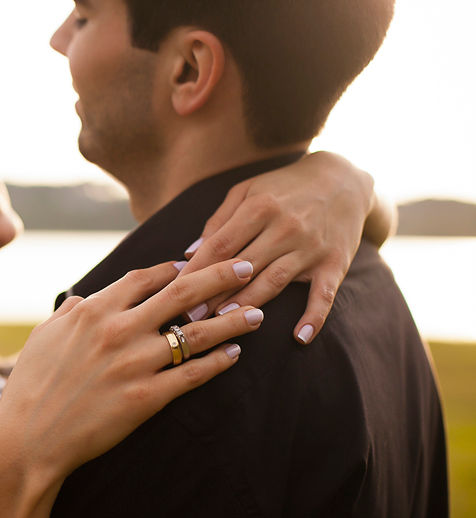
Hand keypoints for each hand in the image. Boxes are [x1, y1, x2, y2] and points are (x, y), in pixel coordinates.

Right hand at [0, 259, 263, 485]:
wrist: (30, 438)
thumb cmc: (31, 386)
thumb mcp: (43, 337)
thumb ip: (69, 312)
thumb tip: (85, 297)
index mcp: (93, 311)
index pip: (144, 278)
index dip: (172, 268)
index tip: (192, 264)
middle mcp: (118, 330)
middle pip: (182, 293)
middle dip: (219, 276)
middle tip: (246, 268)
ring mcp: (135, 363)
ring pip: (196, 334)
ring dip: (231, 320)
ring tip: (256, 313)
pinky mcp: (146, 398)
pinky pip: (192, 375)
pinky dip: (218, 363)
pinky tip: (235, 355)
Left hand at [179, 151, 373, 344]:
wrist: (343, 179)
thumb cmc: (283, 187)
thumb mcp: (248, 191)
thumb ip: (219, 220)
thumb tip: (191, 252)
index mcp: (259, 207)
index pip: (220, 245)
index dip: (195, 270)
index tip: (175, 292)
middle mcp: (285, 227)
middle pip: (242, 267)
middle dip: (213, 294)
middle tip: (189, 318)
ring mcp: (311, 247)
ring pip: (274, 281)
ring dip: (248, 304)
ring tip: (224, 324)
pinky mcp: (335, 263)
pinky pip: (324, 294)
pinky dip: (314, 316)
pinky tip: (300, 338)